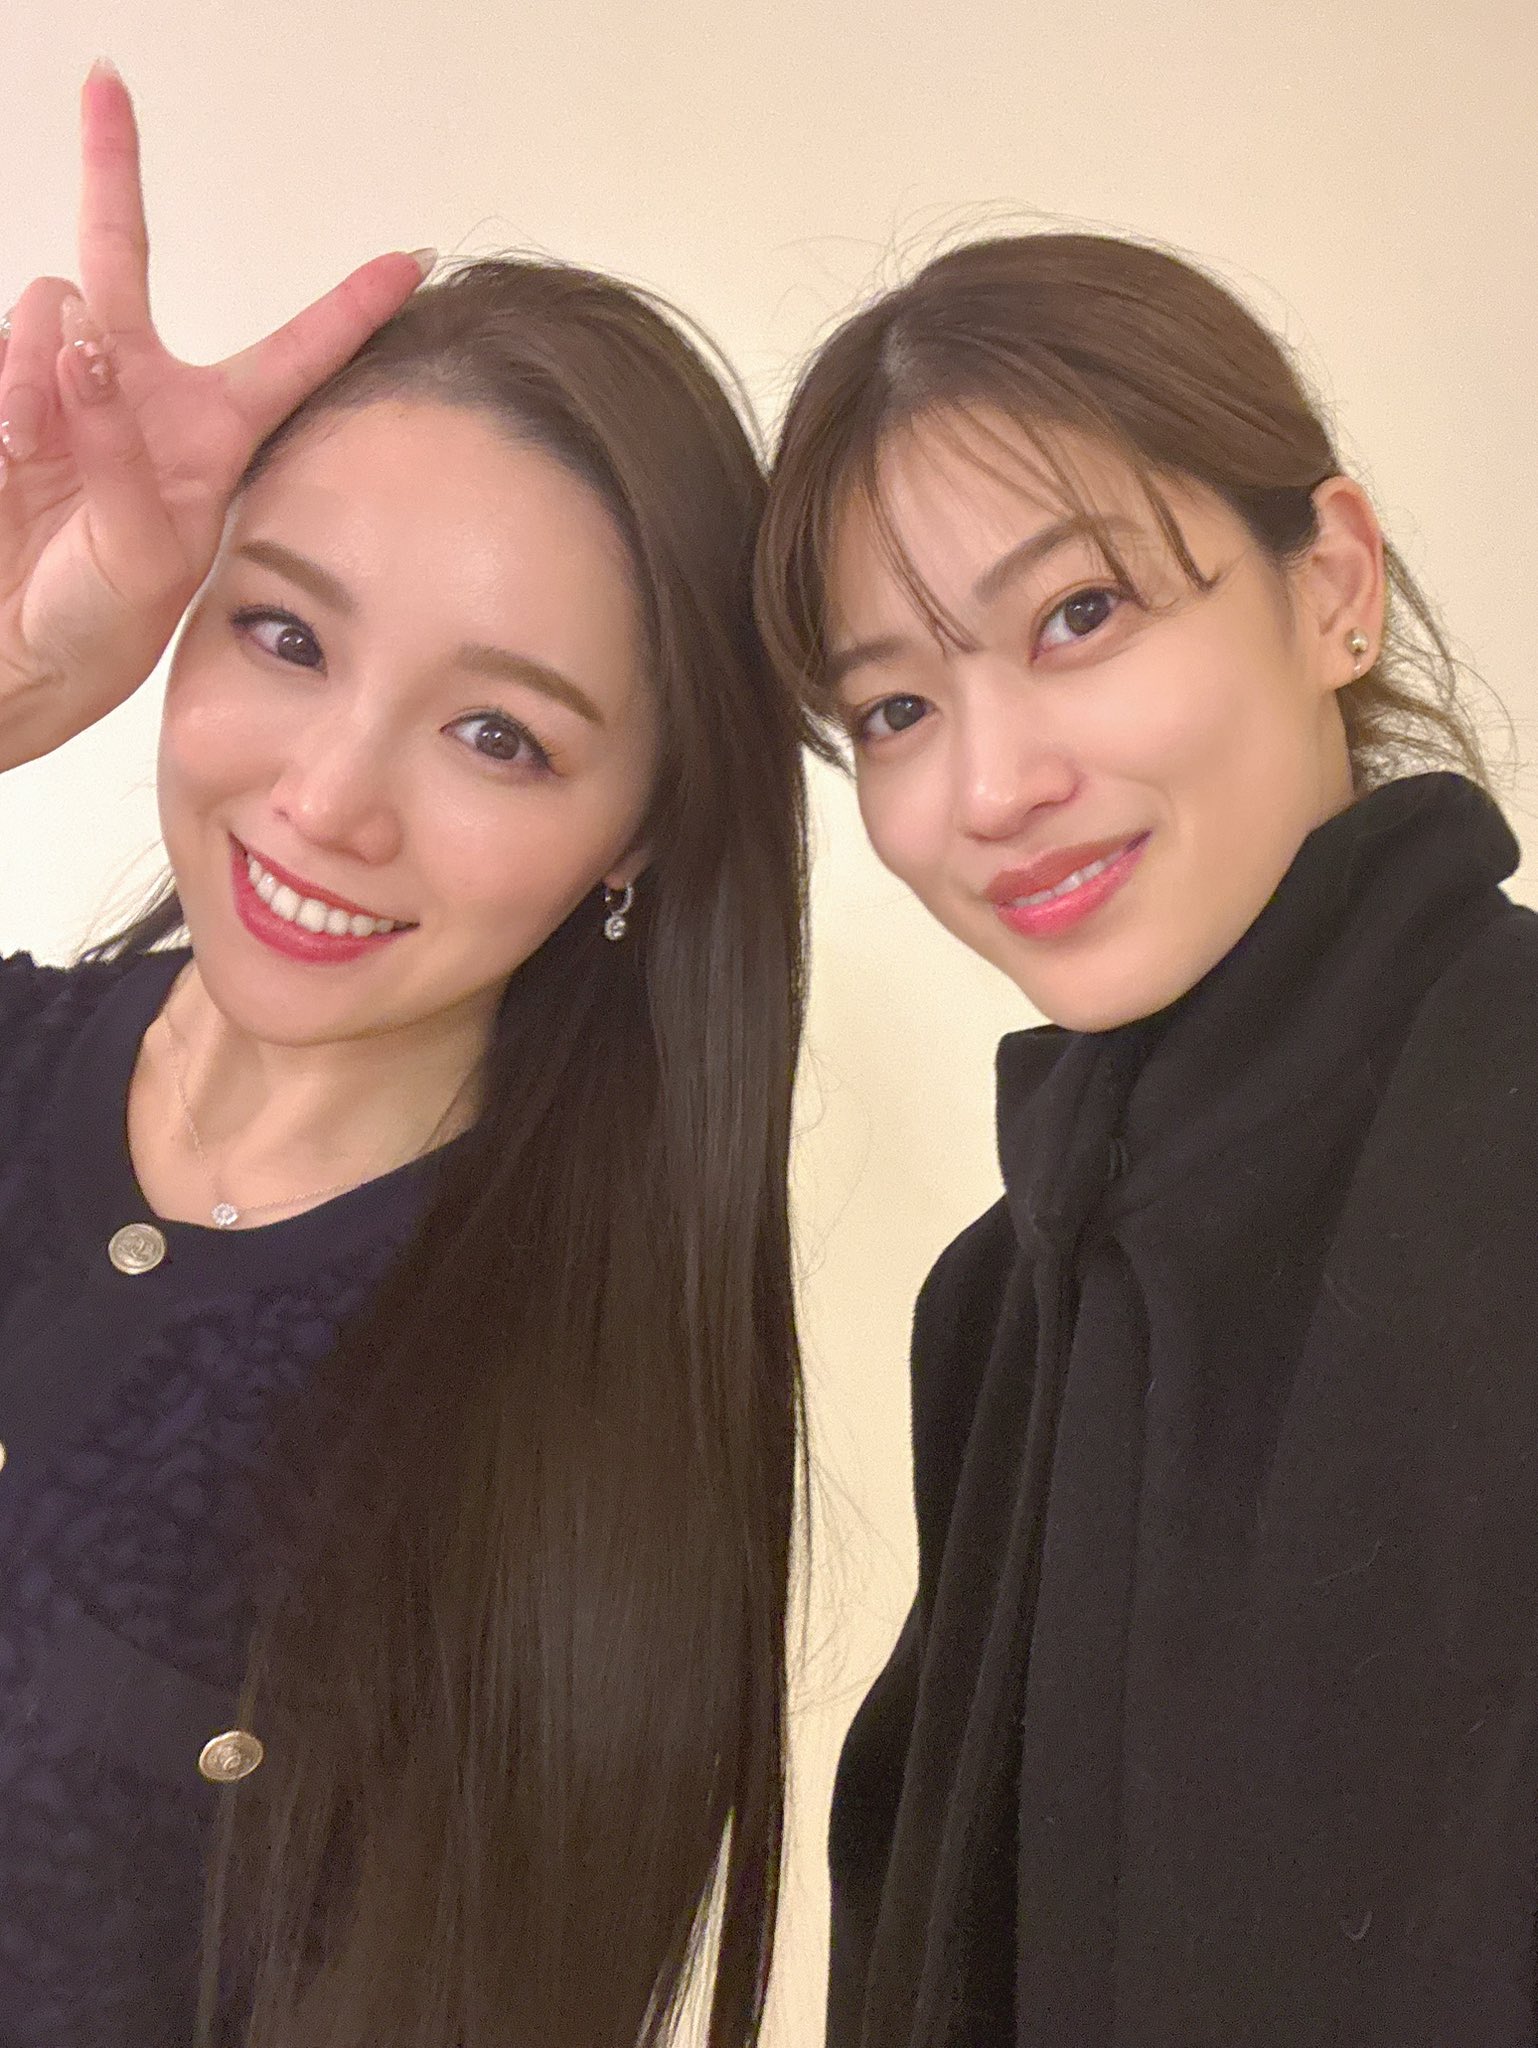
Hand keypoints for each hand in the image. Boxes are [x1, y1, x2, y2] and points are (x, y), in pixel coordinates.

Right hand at [0, 61, 432, 770]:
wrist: (11, 654)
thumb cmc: (100, 623)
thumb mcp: (148, 552)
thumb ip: (120, 446)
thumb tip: (80, 338)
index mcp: (212, 435)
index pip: (294, 356)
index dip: (351, 308)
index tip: (412, 255)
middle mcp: (138, 394)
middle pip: (123, 255)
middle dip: (111, 166)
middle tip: (105, 85)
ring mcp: (62, 388)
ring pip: (56, 306)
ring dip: (56, 367)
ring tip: (51, 454)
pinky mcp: (6, 396)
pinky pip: (12, 356)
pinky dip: (20, 395)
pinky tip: (20, 450)